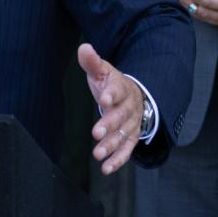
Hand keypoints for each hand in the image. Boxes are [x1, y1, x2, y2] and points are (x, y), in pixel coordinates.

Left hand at [78, 43, 143, 174]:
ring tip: (97, 154)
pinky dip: (118, 160)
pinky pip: (127, 150)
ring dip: (111, 145)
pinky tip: (106, 168)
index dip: (112, 95)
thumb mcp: (102, 71)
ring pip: (123, 135)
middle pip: (120, 116)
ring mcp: (131, 124)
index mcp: (121, 88)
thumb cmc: (112, 84)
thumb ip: (92, 62)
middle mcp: (129, 107)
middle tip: (96, 132)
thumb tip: (83, 48)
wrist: (134, 96)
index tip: (104, 99)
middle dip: (109, 125)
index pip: (118, 90)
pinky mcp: (130, 138)